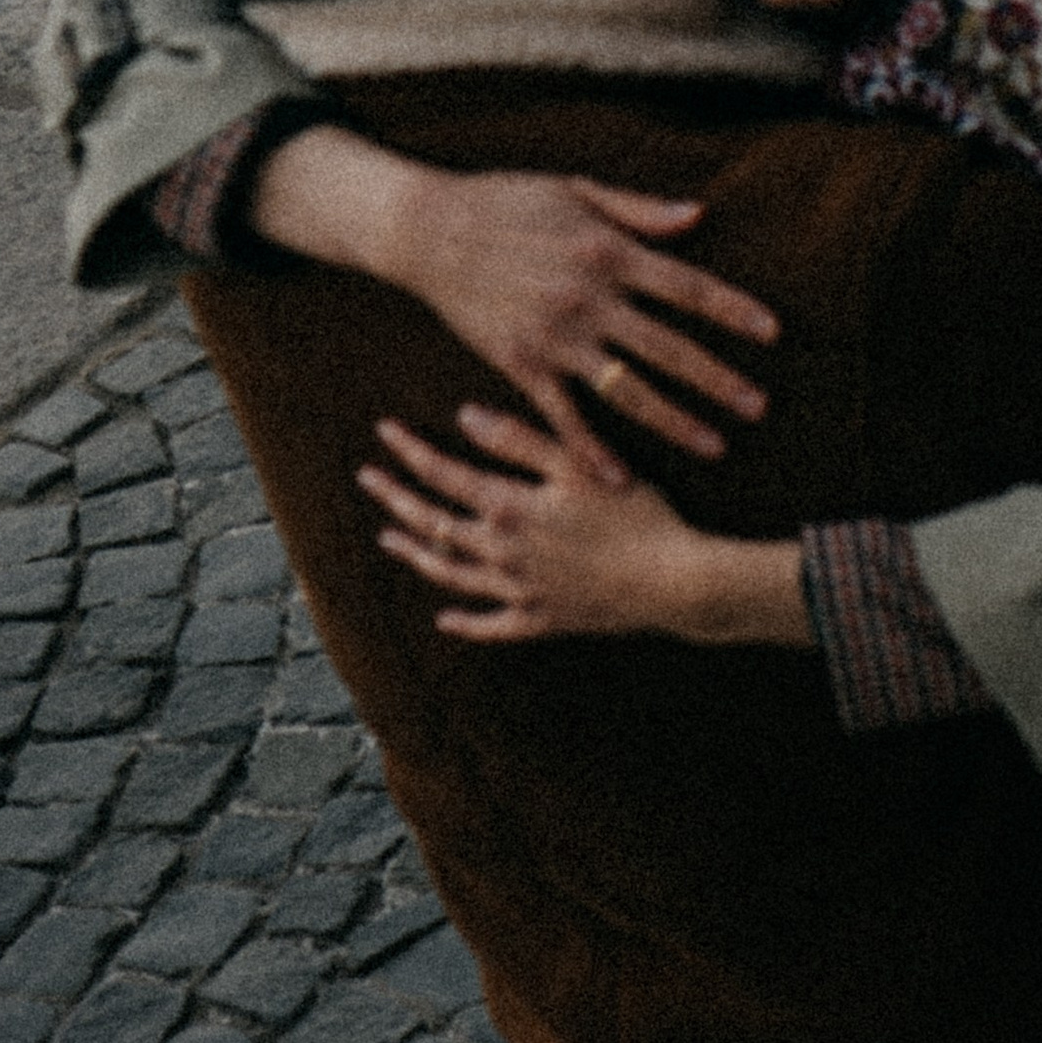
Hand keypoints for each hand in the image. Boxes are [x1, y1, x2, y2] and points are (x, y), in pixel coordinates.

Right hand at [256, 130, 776, 458]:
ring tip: (714, 445)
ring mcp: (555, 336)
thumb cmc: (505, 200)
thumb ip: (640, 210)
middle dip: (719, 381)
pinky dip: (591, 450)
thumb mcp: (576, 189)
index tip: (772, 334)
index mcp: (608, 252)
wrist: (427, 229)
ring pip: (627, 389)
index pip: (687, 287)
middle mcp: (589, 298)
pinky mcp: (519, 364)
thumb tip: (699, 216)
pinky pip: (563, 416)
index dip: (732, 311)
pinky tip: (620, 478)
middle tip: (759, 408)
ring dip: (674, 421)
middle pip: (669, 348)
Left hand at [362, 402, 814, 648]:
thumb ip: (519, 439)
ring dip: (416, 555)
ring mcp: (519, 592)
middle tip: (367, 480)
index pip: (444, 475)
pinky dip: (465, 622)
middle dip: (398, 499)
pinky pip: (492, 625)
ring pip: (452, 574)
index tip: (384, 432)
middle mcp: (502, 553)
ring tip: (390, 539)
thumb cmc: (636, 515)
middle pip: (435, 524)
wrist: (673, 581)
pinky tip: (445, 617)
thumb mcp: (579, 464)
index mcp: (509, 508)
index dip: (411, 452)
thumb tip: (463, 416)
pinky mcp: (542, 620)